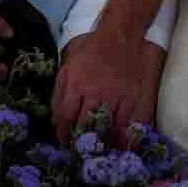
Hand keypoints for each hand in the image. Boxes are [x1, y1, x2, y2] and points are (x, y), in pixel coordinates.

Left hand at [52, 25, 158, 147]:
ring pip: (105, 128)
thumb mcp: (67, 68)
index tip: (64, 141)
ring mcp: (114, 96)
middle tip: (78, 149)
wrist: (120, 37)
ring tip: (96, 149)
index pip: (66, 117)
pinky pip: (125, 124)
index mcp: (75, 84)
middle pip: (84, 126)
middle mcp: (94, 92)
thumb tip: (56, 120)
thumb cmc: (91, 51)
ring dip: (99, 141)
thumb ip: (59, 94)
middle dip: (79, 141)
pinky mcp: (131, 98)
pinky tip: (115, 142)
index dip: (63, 133)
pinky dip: (119, 136)